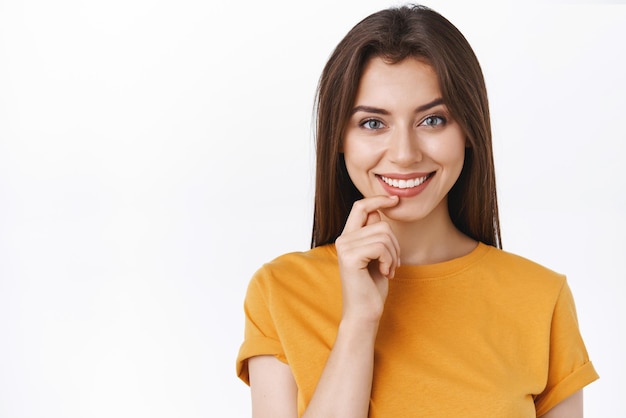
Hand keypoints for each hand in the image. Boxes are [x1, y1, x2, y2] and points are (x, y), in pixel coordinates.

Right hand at [335, 195, 400, 324]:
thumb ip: (374, 234)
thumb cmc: (372, 286)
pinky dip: (389, 260)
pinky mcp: (350, 257)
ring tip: (388, 270)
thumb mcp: (376, 255)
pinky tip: (385, 273)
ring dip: (393, 255)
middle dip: (395, 243)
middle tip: (392, 263)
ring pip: (384, 235)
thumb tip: (379, 211)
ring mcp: (345, 247)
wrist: (364, 312)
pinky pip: (380, 247)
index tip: (395, 200)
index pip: (360, 206)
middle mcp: (343, 239)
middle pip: (381, 223)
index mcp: (348, 237)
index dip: (378, 200)